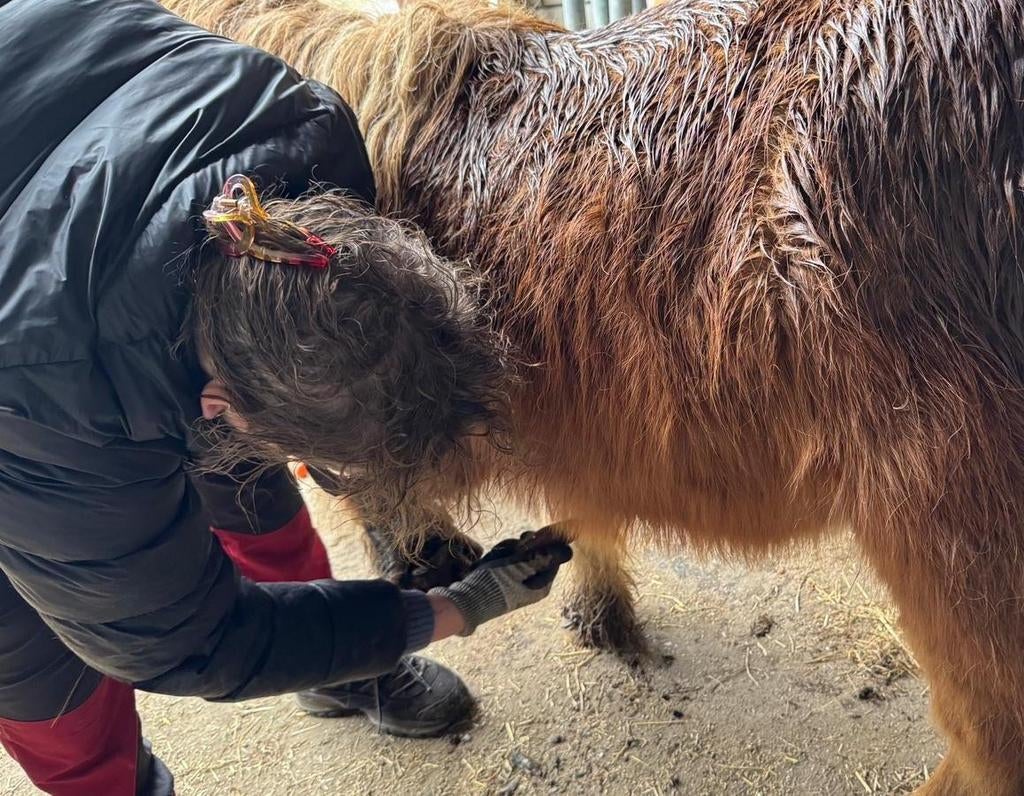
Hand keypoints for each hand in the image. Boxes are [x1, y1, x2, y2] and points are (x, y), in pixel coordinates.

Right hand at [427, 529, 572, 634]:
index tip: (530, 540)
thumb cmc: (495, 584)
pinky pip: (506, 557)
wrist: (467, 600)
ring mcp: (518, 578)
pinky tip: (488, 562)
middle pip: (537, 549)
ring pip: (520, 550)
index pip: (555, 554)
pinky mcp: (504, 575)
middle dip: (521, 545)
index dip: (544, 542)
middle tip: (511, 550)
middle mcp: (534, 581)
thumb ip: (544, 556)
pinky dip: (498, 555)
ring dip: (507, 549)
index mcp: (543, 583)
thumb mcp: (521, 567)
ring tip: (495, 558)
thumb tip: (568, 549)